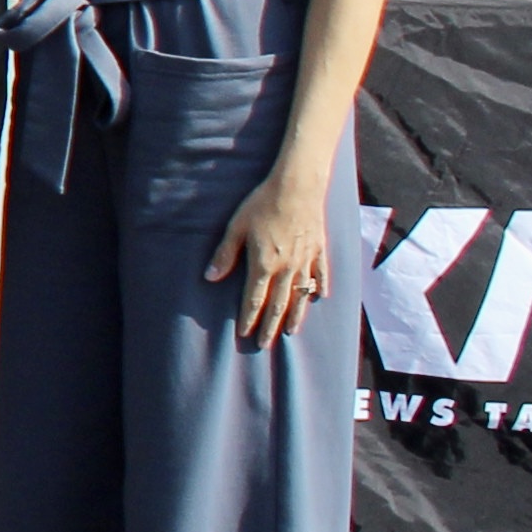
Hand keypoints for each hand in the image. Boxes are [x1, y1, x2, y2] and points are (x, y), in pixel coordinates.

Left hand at [211, 170, 334, 349]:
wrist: (297, 187)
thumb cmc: (261, 204)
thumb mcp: (236, 228)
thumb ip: (224, 255)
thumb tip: (209, 278)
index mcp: (264, 264)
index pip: (254, 299)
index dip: (249, 318)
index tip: (244, 334)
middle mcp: (287, 267)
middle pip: (278, 303)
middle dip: (270, 326)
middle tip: (265, 344)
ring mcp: (306, 260)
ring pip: (301, 295)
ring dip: (295, 315)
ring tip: (290, 332)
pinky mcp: (319, 249)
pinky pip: (321, 274)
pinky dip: (319, 288)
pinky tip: (319, 298)